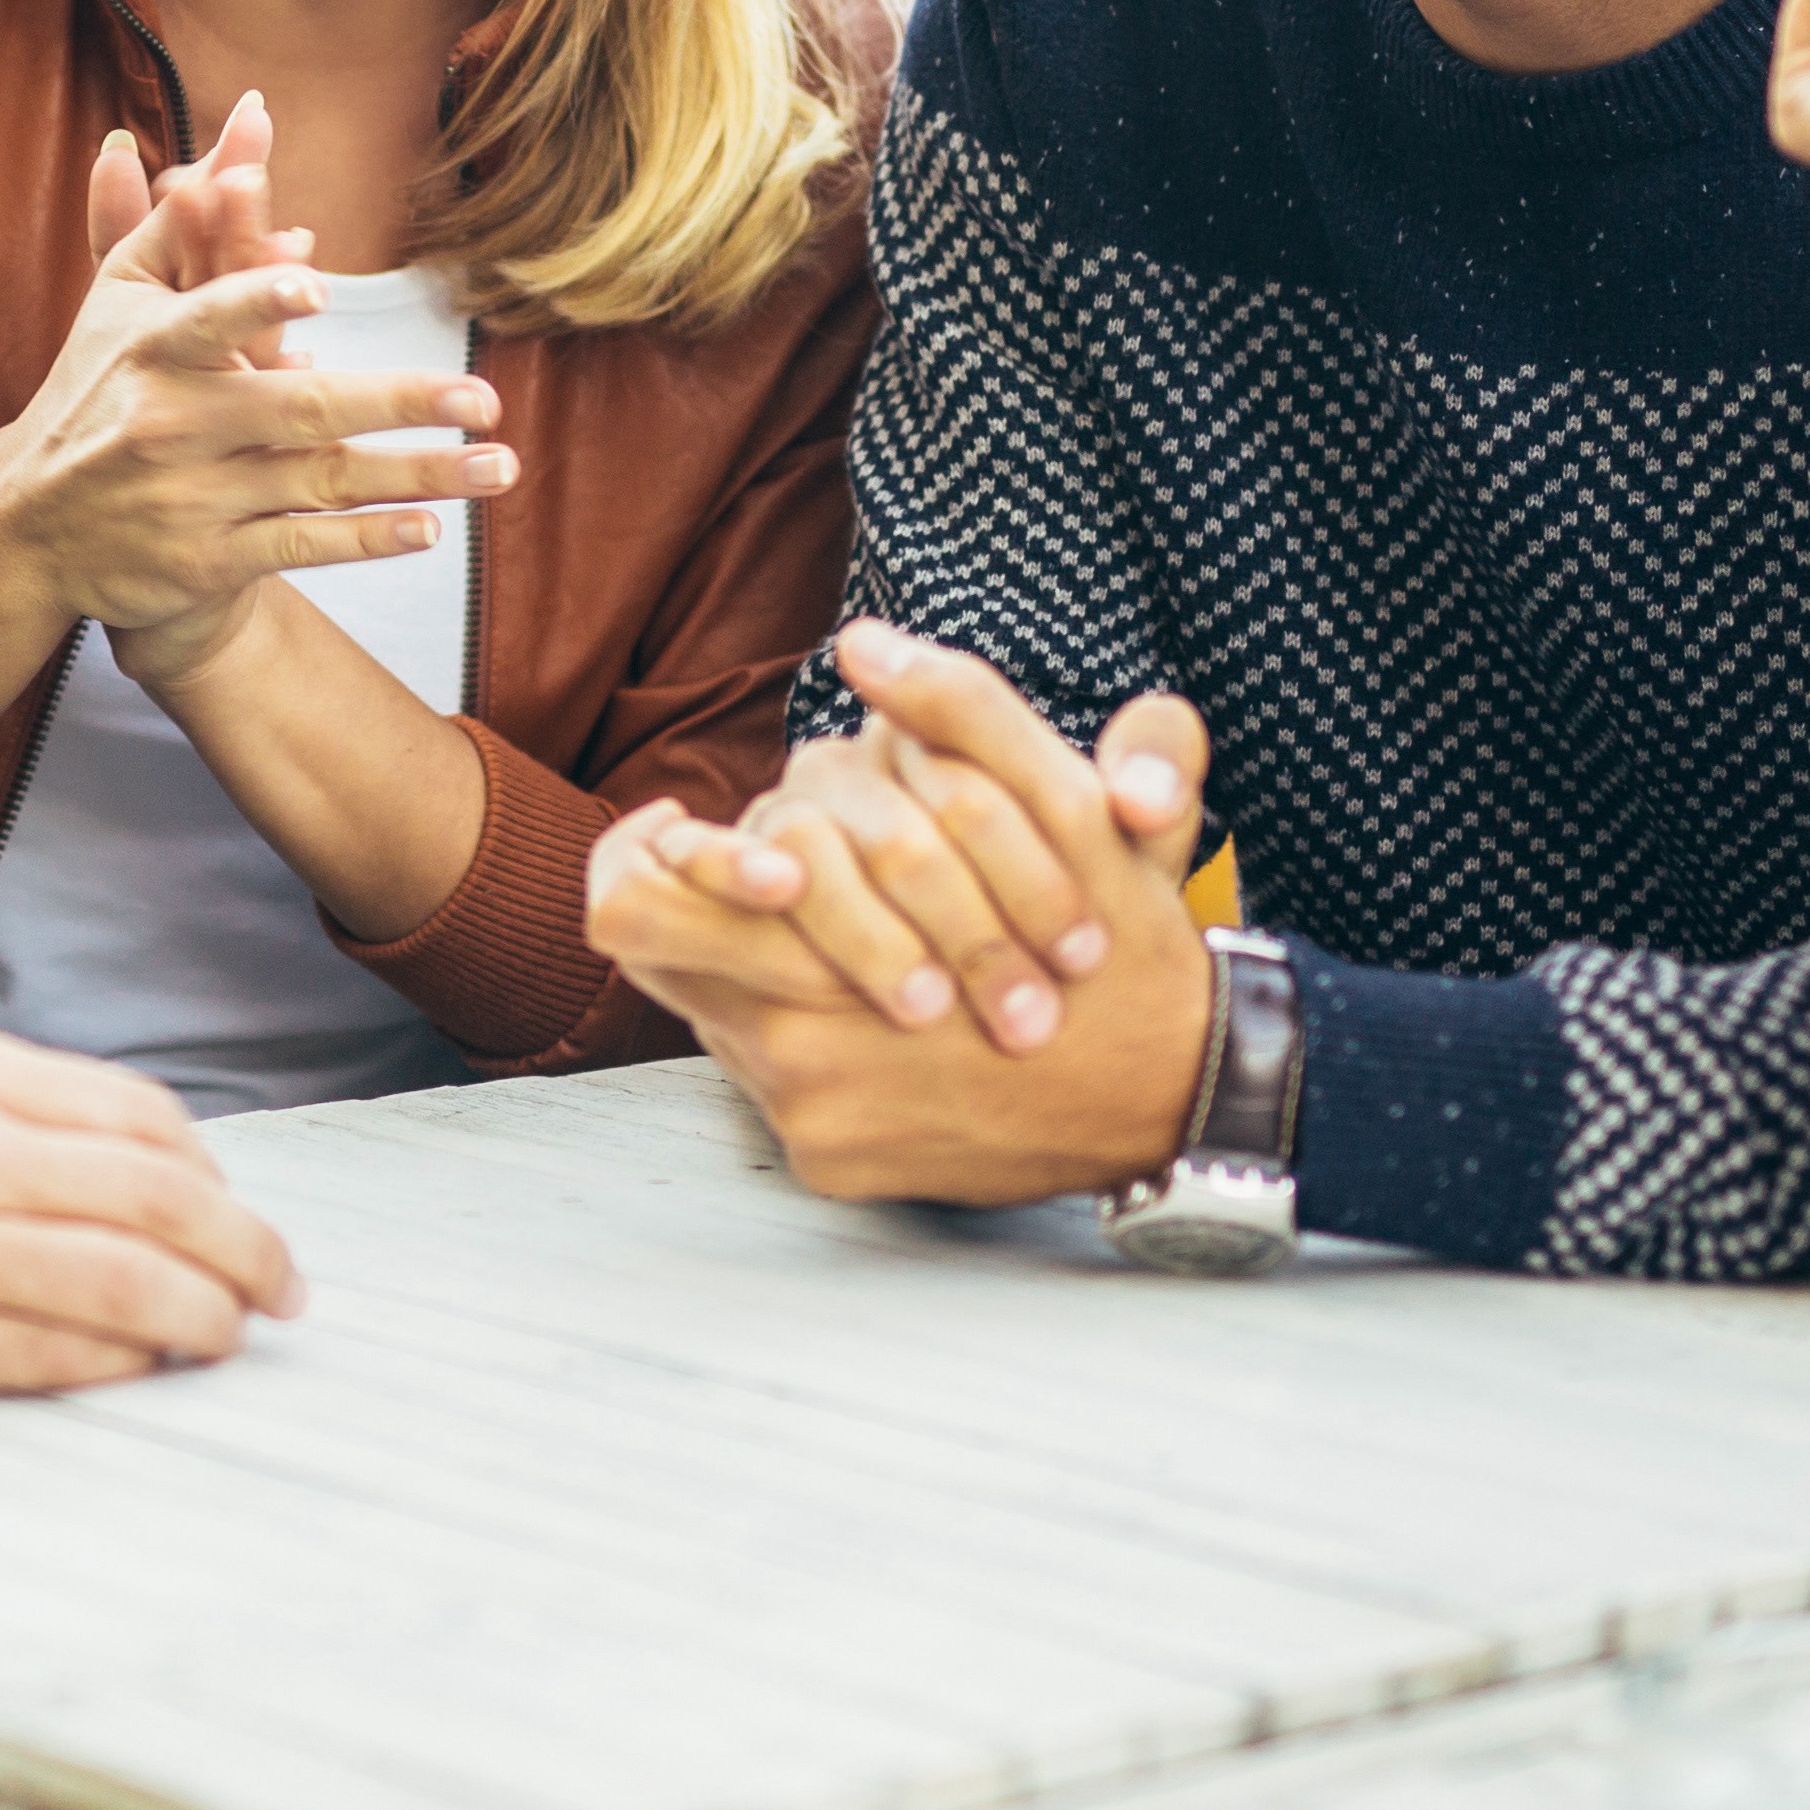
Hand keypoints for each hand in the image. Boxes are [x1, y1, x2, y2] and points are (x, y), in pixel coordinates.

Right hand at [0, 93, 513, 691]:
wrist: (33, 528)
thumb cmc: (97, 388)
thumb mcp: (123, 297)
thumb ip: (190, 209)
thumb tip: (253, 116)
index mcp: (149, 350)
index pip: (208, 317)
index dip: (257, 299)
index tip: (315, 280)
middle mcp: (170, 424)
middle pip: (298, 408)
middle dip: (395, 401)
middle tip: (479, 395)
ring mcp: (192, 498)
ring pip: (320, 482)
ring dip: (415, 476)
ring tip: (497, 464)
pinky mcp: (206, 560)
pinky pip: (301, 546)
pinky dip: (364, 538)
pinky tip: (430, 528)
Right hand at [0, 1026, 305, 1396]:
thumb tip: (103, 1151)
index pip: (139, 1118)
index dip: (209, 1170)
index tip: (229, 1206)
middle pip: (162, 1199)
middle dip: (247, 1250)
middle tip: (283, 1288)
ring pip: (126, 1286)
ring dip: (203, 1317)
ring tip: (229, 1337)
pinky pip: (46, 1358)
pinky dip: (113, 1366)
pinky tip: (140, 1371)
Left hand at [590, 631, 1213, 1201]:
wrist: (1176, 1094)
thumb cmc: (1117, 938)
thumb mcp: (1065, 805)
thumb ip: (963, 709)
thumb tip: (860, 643)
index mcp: (828, 947)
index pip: (633, 906)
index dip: (644, 859)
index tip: (676, 826)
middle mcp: (796, 1047)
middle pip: (659, 964)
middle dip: (697, 907)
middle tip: (755, 869)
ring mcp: (808, 1116)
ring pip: (715, 1021)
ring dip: (757, 973)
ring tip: (831, 931)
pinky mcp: (830, 1166)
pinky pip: (769, 1092)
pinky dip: (808, 1045)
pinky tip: (877, 1013)